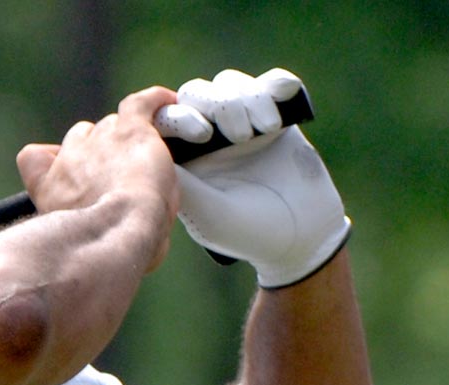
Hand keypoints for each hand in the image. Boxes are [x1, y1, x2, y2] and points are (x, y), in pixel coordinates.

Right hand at [17, 86, 178, 269]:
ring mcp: (100, 140)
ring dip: (126, 137)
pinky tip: (169, 104)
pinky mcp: (131, 129)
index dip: (52, 162)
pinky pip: (141, 103)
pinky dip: (156, 101)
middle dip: (99, 153)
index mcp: (49, 188)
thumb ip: (88, 231)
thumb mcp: (80, 247)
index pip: (33, 158)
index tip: (66, 172)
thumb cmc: (101, 252)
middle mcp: (69, 159)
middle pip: (81, 139)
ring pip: (112, 125)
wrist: (115, 231)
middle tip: (123, 176)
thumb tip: (122, 241)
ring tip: (150, 156)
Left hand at [156, 69, 350, 287]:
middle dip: (218, 106)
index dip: (179, 115)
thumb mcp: (206, 210)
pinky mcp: (276, 116)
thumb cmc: (245, 231)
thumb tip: (150, 146)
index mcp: (180, 156)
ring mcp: (241, 123)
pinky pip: (272, 82)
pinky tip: (283, 100)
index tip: (201, 136)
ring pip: (230, 84)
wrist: (298, 237)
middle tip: (239, 137)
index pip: (166, 118)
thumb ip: (182, 178)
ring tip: (264, 130)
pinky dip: (278, 84)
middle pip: (196, 94)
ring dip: (247, 99)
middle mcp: (206, 136)